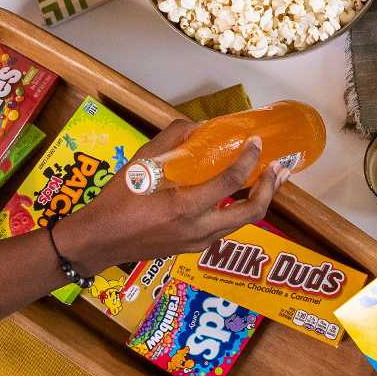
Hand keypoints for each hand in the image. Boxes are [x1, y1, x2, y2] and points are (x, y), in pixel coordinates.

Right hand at [54, 124, 284, 273]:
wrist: (99, 242)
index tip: (257, 142)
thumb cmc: (116, 200)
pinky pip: (225, 230)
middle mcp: (198, 229)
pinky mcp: (193, 249)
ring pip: (242, 224)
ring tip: (267, 180)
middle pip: (252, 211)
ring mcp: (198, 243)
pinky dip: (238, 212)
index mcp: (185, 206)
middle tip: (278, 167)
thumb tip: (197, 126)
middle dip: (270, 188)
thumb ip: (171, 141)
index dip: (250, 159)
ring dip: (259, 201)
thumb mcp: (140, 163)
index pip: (231, 182)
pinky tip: (236, 197)